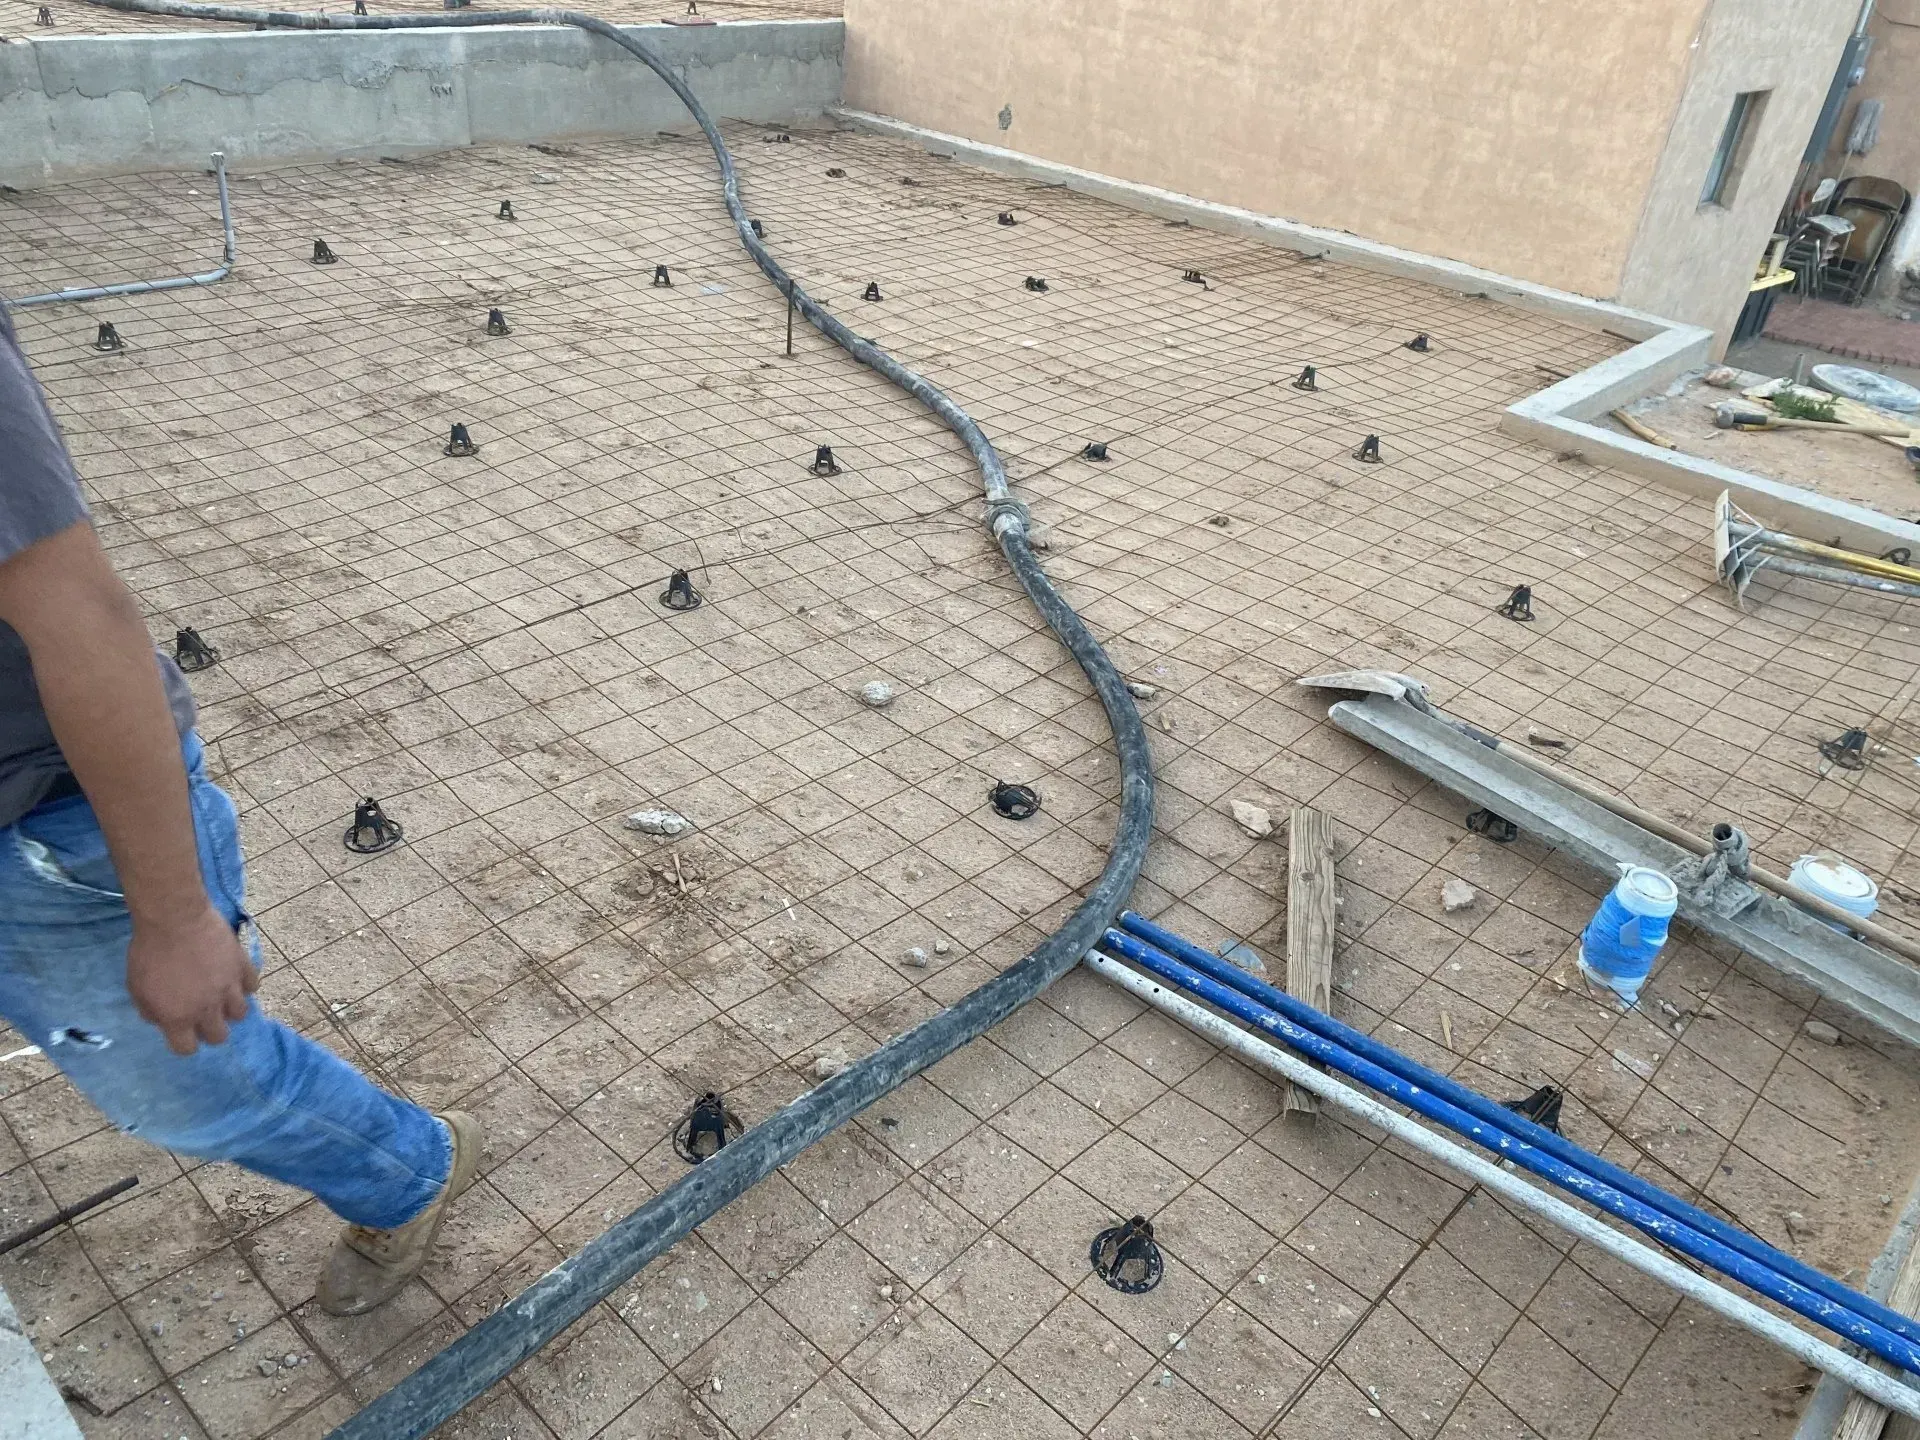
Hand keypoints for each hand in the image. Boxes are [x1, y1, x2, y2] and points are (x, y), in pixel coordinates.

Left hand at [126, 906, 259, 1054]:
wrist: (174, 919)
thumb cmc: (148, 952)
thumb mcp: (135, 987)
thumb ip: (150, 1010)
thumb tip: (162, 1018)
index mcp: (178, 1018)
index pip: (186, 1049)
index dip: (184, 1042)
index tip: (181, 1030)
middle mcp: (207, 1009)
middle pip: (219, 1036)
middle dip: (210, 1029)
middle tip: (203, 1013)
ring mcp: (229, 988)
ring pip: (241, 1014)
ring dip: (230, 1008)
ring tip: (221, 996)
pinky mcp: (242, 967)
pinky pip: (252, 985)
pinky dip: (244, 984)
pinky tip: (232, 976)